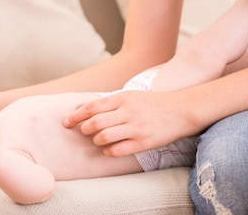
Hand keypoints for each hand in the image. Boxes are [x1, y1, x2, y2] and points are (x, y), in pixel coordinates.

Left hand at [64, 90, 198, 156]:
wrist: (181, 110)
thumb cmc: (152, 103)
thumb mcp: (130, 96)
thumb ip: (108, 102)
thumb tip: (82, 108)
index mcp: (123, 98)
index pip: (92, 107)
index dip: (75, 116)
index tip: (66, 122)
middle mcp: (128, 112)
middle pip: (94, 122)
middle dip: (84, 129)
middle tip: (84, 132)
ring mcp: (136, 128)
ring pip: (104, 137)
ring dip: (96, 140)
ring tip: (98, 140)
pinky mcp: (143, 142)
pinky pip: (117, 150)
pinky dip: (108, 151)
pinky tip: (110, 148)